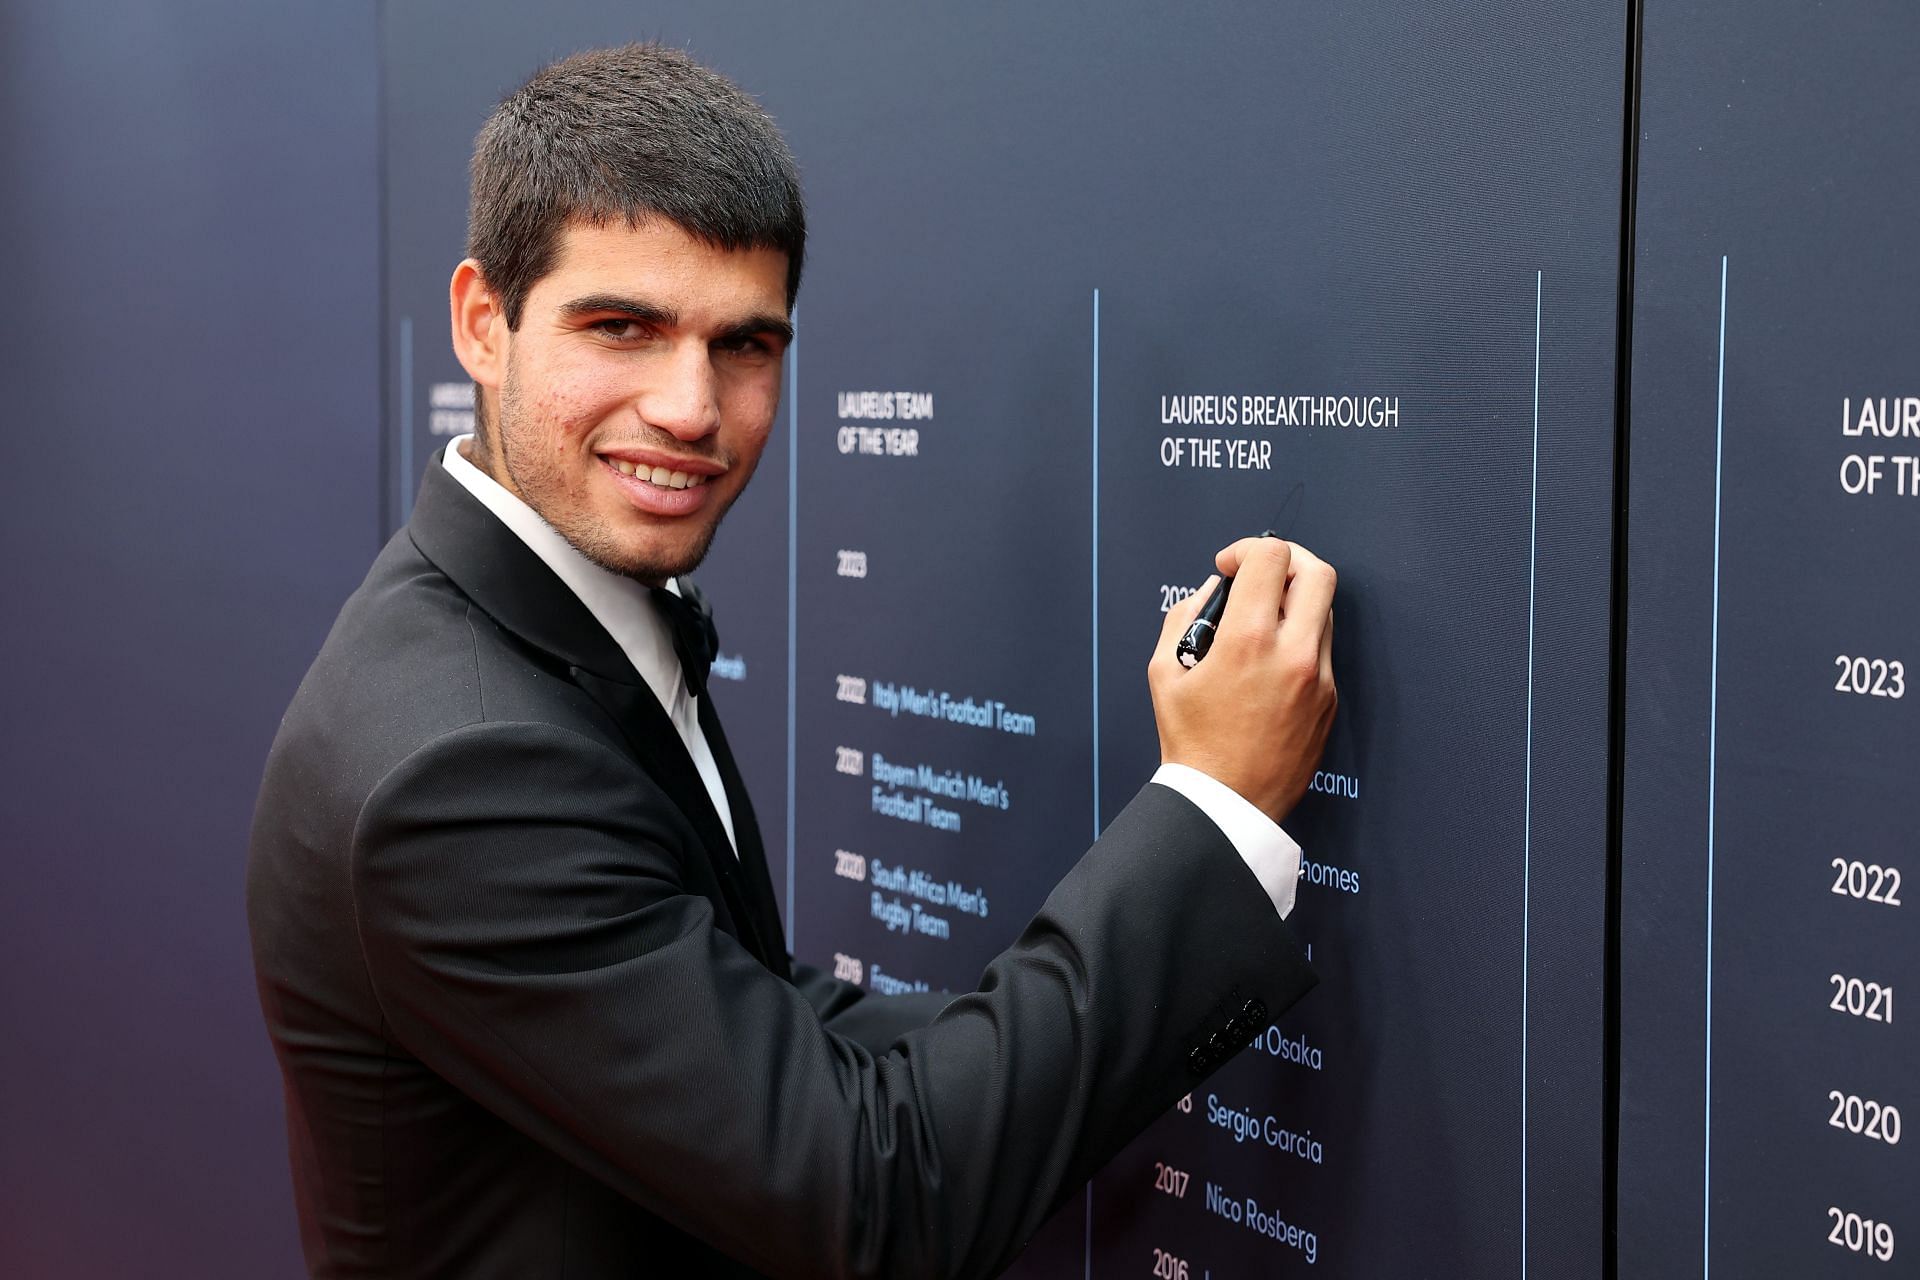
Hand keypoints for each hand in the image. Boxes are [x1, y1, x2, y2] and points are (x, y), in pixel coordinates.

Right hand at [1148, 536, 1337, 823]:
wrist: (1227, 805)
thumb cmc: (1191, 744)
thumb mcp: (1164, 672)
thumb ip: (1184, 617)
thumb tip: (1213, 590)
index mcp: (1248, 641)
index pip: (1272, 556)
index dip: (1246, 549)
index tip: (1228, 568)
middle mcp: (1293, 654)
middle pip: (1317, 571)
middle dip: (1286, 560)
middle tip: (1259, 576)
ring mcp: (1319, 679)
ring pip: (1324, 610)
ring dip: (1295, 602)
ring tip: (1260, 624)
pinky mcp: (1330, 701)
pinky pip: (1323, 650)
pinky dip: (1299, 641)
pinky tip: (1269, 664)